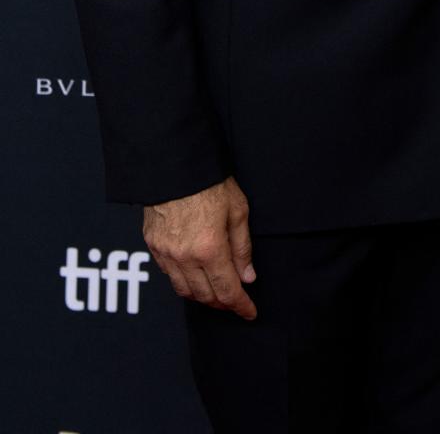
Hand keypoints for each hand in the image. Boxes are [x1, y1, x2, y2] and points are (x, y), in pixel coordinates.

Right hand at [143, 176, 256, 318]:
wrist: (174, 163)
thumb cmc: (210, 183)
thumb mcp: (238, 210)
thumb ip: (242, 247)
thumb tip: (247, 276)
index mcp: (210, 248)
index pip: (227, 290)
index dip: (240, 306)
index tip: (250, 312)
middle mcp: (185, 257)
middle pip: (205, 296)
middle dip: (223, 303)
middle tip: (235, 302)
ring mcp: (166, 253)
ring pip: (184, 291)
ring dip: (202, 297)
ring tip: (216, 293)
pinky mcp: (153, 246)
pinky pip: (169, 275)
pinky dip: (184, 282)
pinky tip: (194, 276)